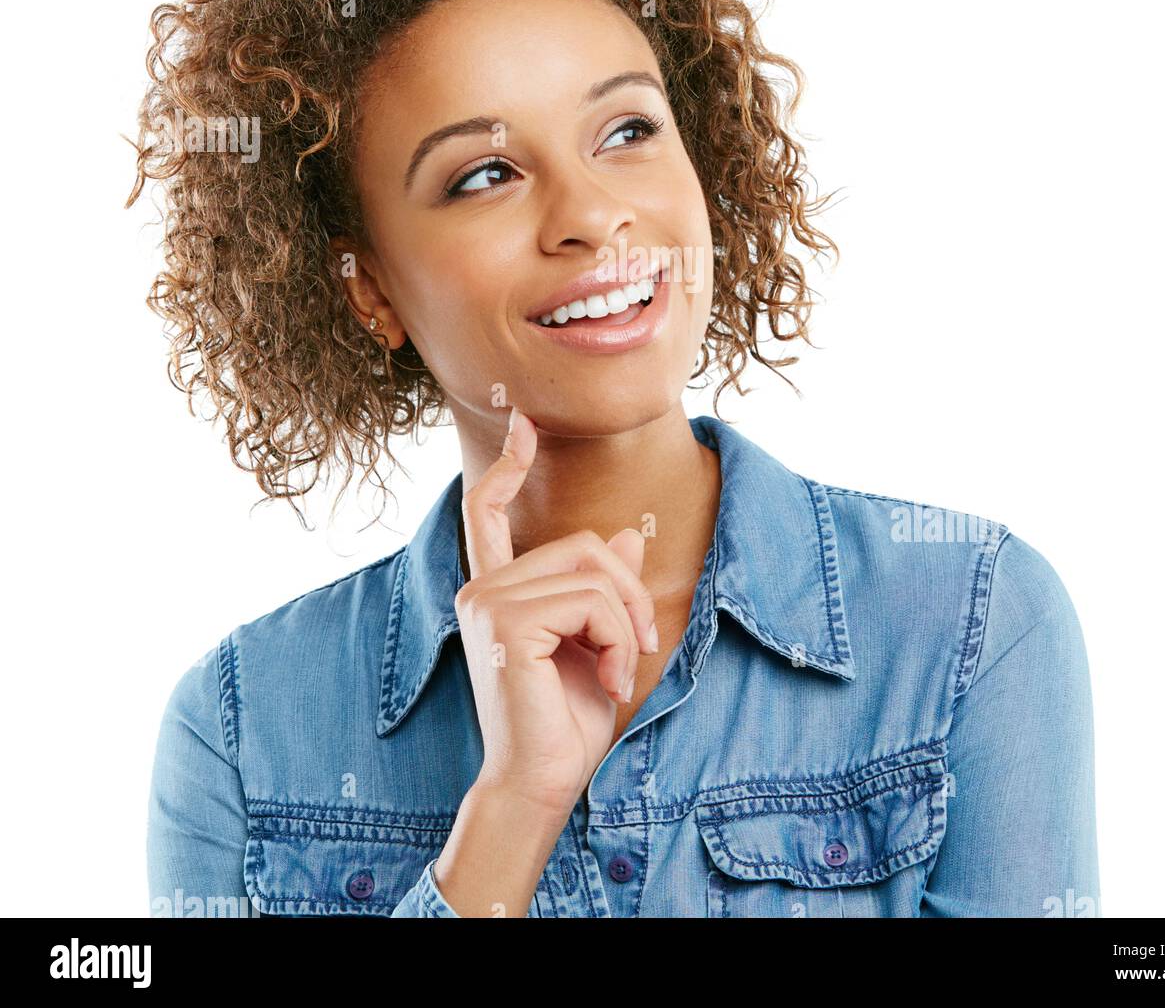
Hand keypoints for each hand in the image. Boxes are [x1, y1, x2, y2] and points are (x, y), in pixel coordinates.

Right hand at [456, 408, 657, 816]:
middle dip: (627, 590)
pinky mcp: (507, 621)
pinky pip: (591, 599)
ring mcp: (488, 602)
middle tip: (641, 646)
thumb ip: (601, 590)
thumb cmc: (565, 721)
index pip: (489, 513)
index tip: (524, 423)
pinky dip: (619, 638)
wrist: (542, 783)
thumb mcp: (595, 643)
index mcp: (495, 591)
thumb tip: (624, 536)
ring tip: (622, 669)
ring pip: (591, 569)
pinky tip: (611, 681)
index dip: (509, 466)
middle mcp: (481, 589)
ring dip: (627, 620)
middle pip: (580, 543)